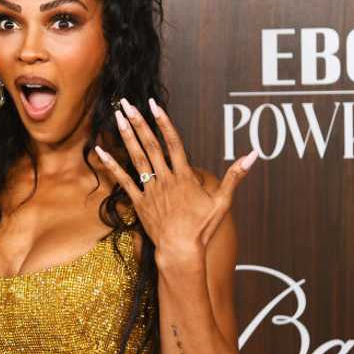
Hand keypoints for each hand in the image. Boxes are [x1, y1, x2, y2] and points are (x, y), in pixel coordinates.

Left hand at [95, 98, 256, 268]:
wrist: (181, 251)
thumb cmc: (203, 228)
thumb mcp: (223, 201)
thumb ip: (235, 175)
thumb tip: (253, 155)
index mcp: (184, 176)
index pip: (173, 142)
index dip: (163, 122)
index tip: (154, 105)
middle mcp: (165, 179)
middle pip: (151, 145)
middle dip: (139, 122)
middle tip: (127, 103)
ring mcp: (150, 190)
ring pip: (137, 158)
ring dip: (126, 136)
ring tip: (118, 117)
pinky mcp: (139, 202)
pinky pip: (123, 181)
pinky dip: (111, 165)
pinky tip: (101, 151)